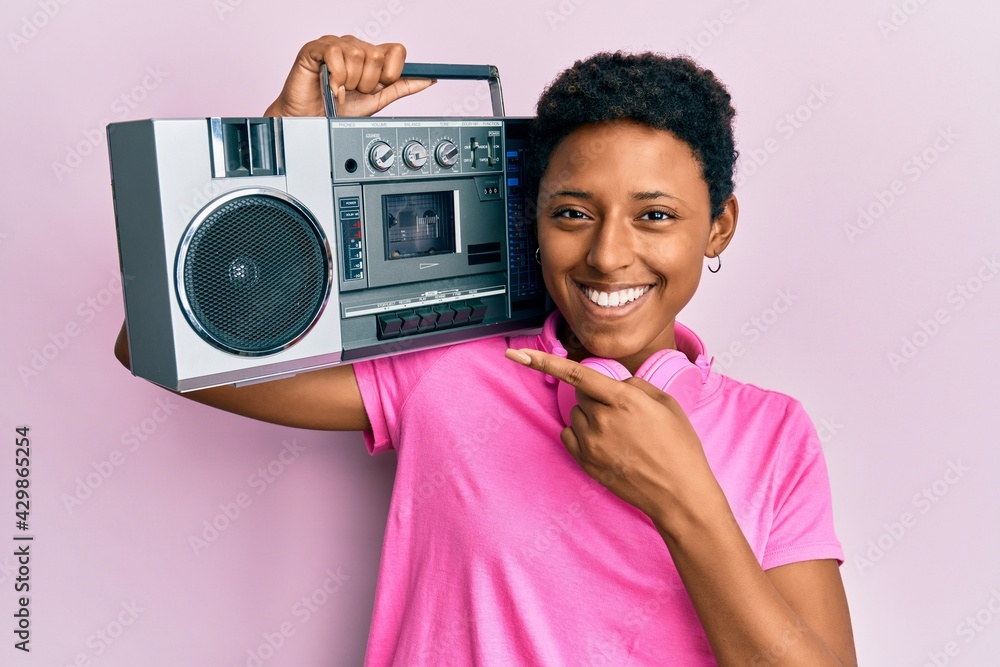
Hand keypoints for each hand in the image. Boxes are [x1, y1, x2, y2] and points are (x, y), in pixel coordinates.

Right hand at [264, 35, 434, 116]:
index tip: (381, 85)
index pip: (396, 50)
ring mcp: (335, 44)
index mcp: (370, 55)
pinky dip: (336, 76)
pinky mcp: (316, 48)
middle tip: (354, 91)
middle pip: (377, 55)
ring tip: (340, 89)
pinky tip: (330, 85)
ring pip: (358, 54)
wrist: (312, 122)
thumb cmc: (339, 109)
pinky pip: (336, 53)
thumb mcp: (377, 100)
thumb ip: (401, 87)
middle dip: (368, 82)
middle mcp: (354, 45)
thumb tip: (428, 79)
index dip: (392, 72)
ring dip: (350, 81)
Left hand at [505, 348, 722, 524]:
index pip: (576, 373)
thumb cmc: (679, 447)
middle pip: (581, 394)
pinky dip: (583, 434)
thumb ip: (635, 386)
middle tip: (625, 415)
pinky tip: (607, 444)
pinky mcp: (585, 462)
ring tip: (621, 434)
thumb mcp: (666, 404)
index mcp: (623, 399)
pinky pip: (570, 435)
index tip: (517, 353)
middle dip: (597, 397)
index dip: (543, 361)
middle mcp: (602, 419)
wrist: (679, 493)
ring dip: (591, 416)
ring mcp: (591, 443)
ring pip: (576, 415)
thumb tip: (614, 383)